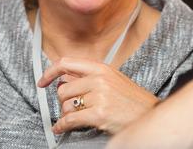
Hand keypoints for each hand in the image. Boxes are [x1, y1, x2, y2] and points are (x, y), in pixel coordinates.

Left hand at [37, 57, 158, 133]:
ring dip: (66, 115)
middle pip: (63, 89)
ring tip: (75, 118)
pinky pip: (70, 120)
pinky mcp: (99, 114)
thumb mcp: (112, 79)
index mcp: (101, 68)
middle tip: (71, 108)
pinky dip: (62, 126)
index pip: (66, 63)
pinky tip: (61, 128)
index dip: (50, 72)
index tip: (42, 81)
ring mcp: (100, 96)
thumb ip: (89, 76)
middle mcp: (99, 79)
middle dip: (64, 101)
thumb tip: (63, 78)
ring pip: (66, 105)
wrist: (150, 114)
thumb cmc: (132, 100)